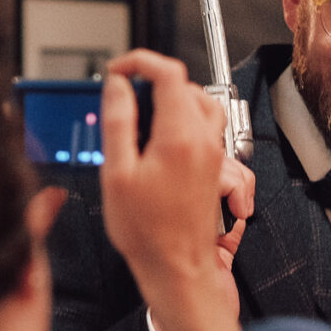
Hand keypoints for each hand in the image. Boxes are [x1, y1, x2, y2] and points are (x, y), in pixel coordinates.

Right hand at [100, 50, 245, 330]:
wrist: (178, 268)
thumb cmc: (149, 232)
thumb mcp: (117, 172)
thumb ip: (118, 121)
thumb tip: (117, 86)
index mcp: (181, 135)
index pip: (168, 72)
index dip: (140, 61)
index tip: (118, 70)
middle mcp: (204, 139)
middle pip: (185, 84)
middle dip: (152, 78)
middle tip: (123, 91)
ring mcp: (213, 153)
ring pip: (200, 102)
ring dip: (171, 96)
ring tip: (140, 110)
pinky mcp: (213, 166)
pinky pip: (203, 125)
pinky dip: (181, 116)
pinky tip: (157, 137)